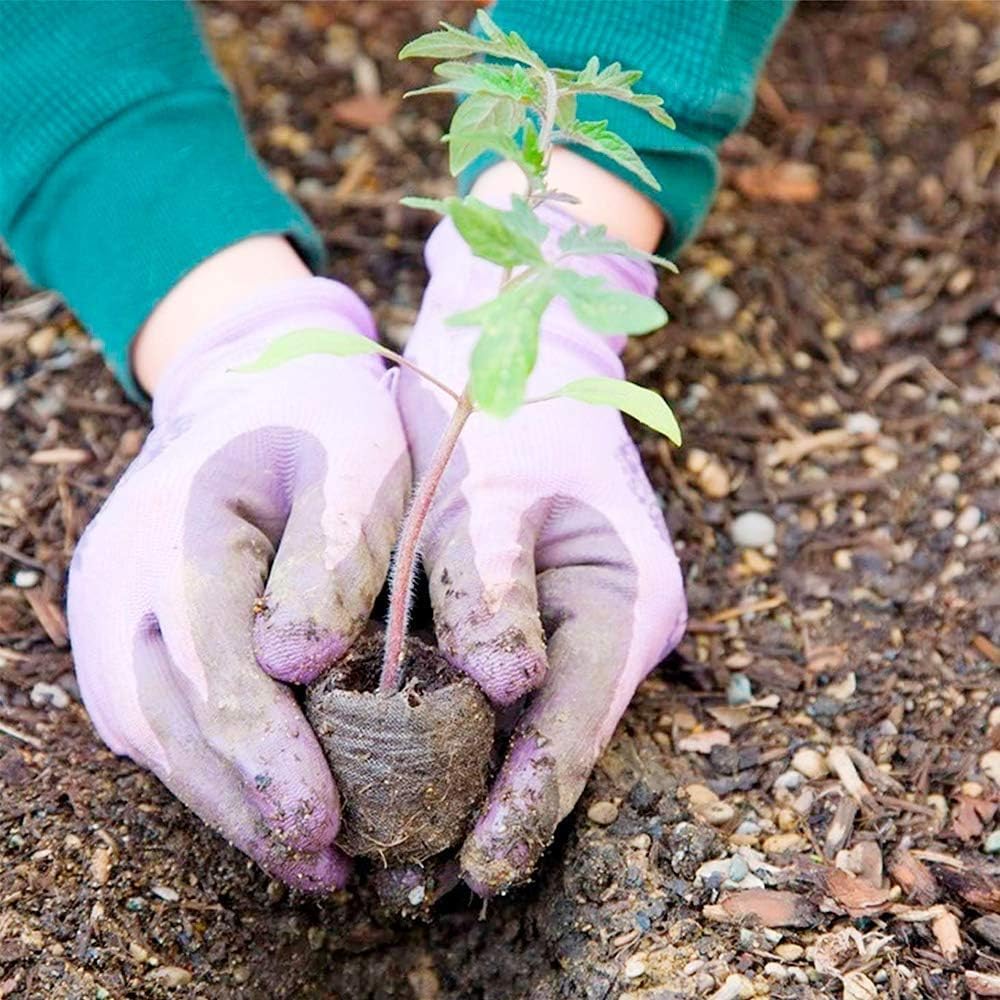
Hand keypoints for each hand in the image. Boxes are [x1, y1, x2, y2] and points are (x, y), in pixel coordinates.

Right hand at [68, 276, 408, 889]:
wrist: (253, 384)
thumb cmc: (321, 419)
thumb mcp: (357, 457)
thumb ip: (336, 552)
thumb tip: (295, 664)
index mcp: (180, 531)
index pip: (216, 671)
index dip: (269, 759)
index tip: (325, 826)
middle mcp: (121, 582)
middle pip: (174, 722)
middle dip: (250, 806)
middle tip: (326, 869)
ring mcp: (108, 612)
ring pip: (156, 734)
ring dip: (227, 804)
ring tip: (306, 858)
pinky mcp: (122, 632)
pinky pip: (155, 716)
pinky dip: (210, 768)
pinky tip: (267, 801)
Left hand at [398, 205, 686, 893]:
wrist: (516, 350)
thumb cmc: (508, 409)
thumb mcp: (493, 486)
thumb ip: (495, 583)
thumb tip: (506, 687)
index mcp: (628, 596)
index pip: (579, 722)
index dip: (532, 799)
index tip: (481, 866)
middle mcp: (614, 623)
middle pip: (558, 737)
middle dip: (499, 805)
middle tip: (429, 875)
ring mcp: (578, 621)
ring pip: (528, 721)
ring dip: (476, 776)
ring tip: (411, 841)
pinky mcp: (537, 613)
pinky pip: (502, 688)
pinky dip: (460, 726)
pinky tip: (405, 759)